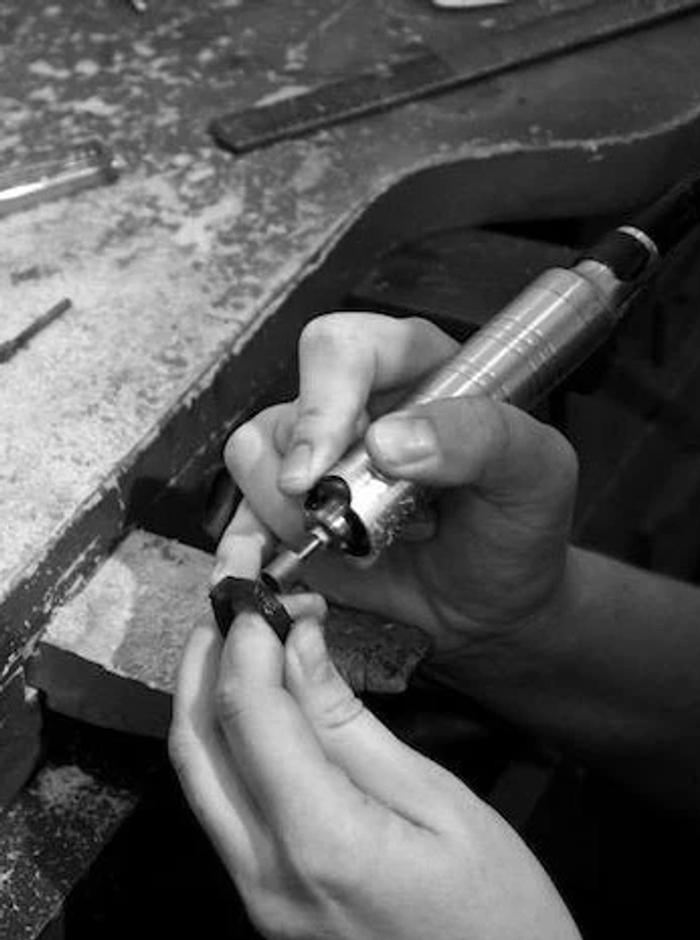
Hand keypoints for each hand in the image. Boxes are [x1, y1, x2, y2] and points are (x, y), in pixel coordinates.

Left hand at [170, 609, 579, 939]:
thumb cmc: (499, 911)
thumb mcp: (439, 801)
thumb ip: (350, 724)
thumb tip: (297, 645)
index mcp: (320, 842)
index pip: (249, 714)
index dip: (246, 641)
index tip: (262, 593)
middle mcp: (265, 876)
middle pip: (197, 746)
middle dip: (203, 660)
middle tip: (231, 603)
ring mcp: (256, 898)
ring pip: (198, 778)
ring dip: (205, 699)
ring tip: (235, 640)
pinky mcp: (263, 905)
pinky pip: (221, 809)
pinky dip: (226, 743)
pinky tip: (254, 708)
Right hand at [217, 314, 577, 674]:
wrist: (497, 601)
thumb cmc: (519, 526)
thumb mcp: (535, 472)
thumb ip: (480, 437)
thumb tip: (386, 440)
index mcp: (414, 365)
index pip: (340, 349)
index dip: (322, 405)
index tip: (321, 471)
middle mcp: (356, 400)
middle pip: (285, 411)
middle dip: (313, 484)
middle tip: (359, 526)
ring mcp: (318, 452)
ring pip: (253, 457)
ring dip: (298, 519)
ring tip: (362, 544)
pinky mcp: (293, 504)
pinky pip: (242, 509)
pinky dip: (259, 546)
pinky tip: (310, 564)